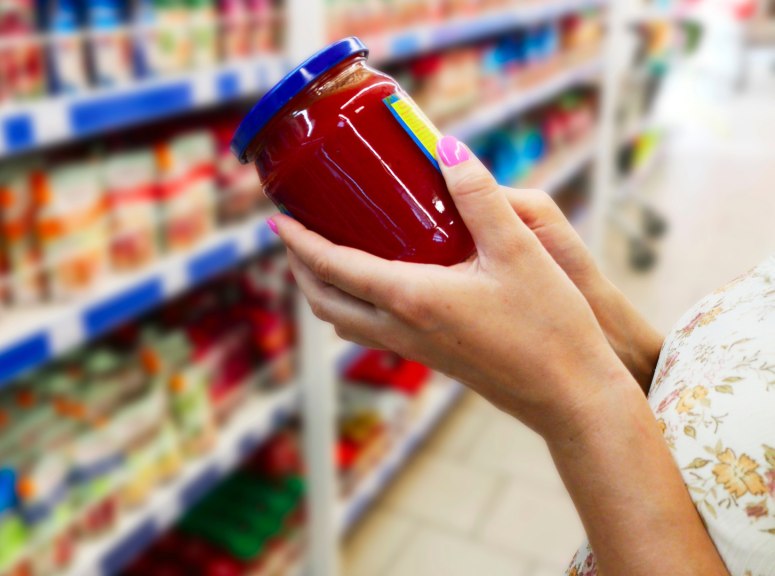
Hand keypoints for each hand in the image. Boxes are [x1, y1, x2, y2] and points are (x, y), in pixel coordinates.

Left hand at [271, 136, 639, 438]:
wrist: (571, 396)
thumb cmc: (550, 326)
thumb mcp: (520, 250)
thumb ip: (480, 197)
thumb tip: (446, 149)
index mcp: (411, 299)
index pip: (333, 268)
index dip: (300, 243)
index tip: (278, 220)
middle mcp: (401, 329)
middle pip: (325, 302)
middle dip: (300, 269)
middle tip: (294, 235)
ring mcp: (414, 349)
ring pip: (345, 323)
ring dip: (323, 291)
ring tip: (324, 257)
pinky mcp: (431, 359)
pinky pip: (371, 332)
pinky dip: (354, 306)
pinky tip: (378, 284)